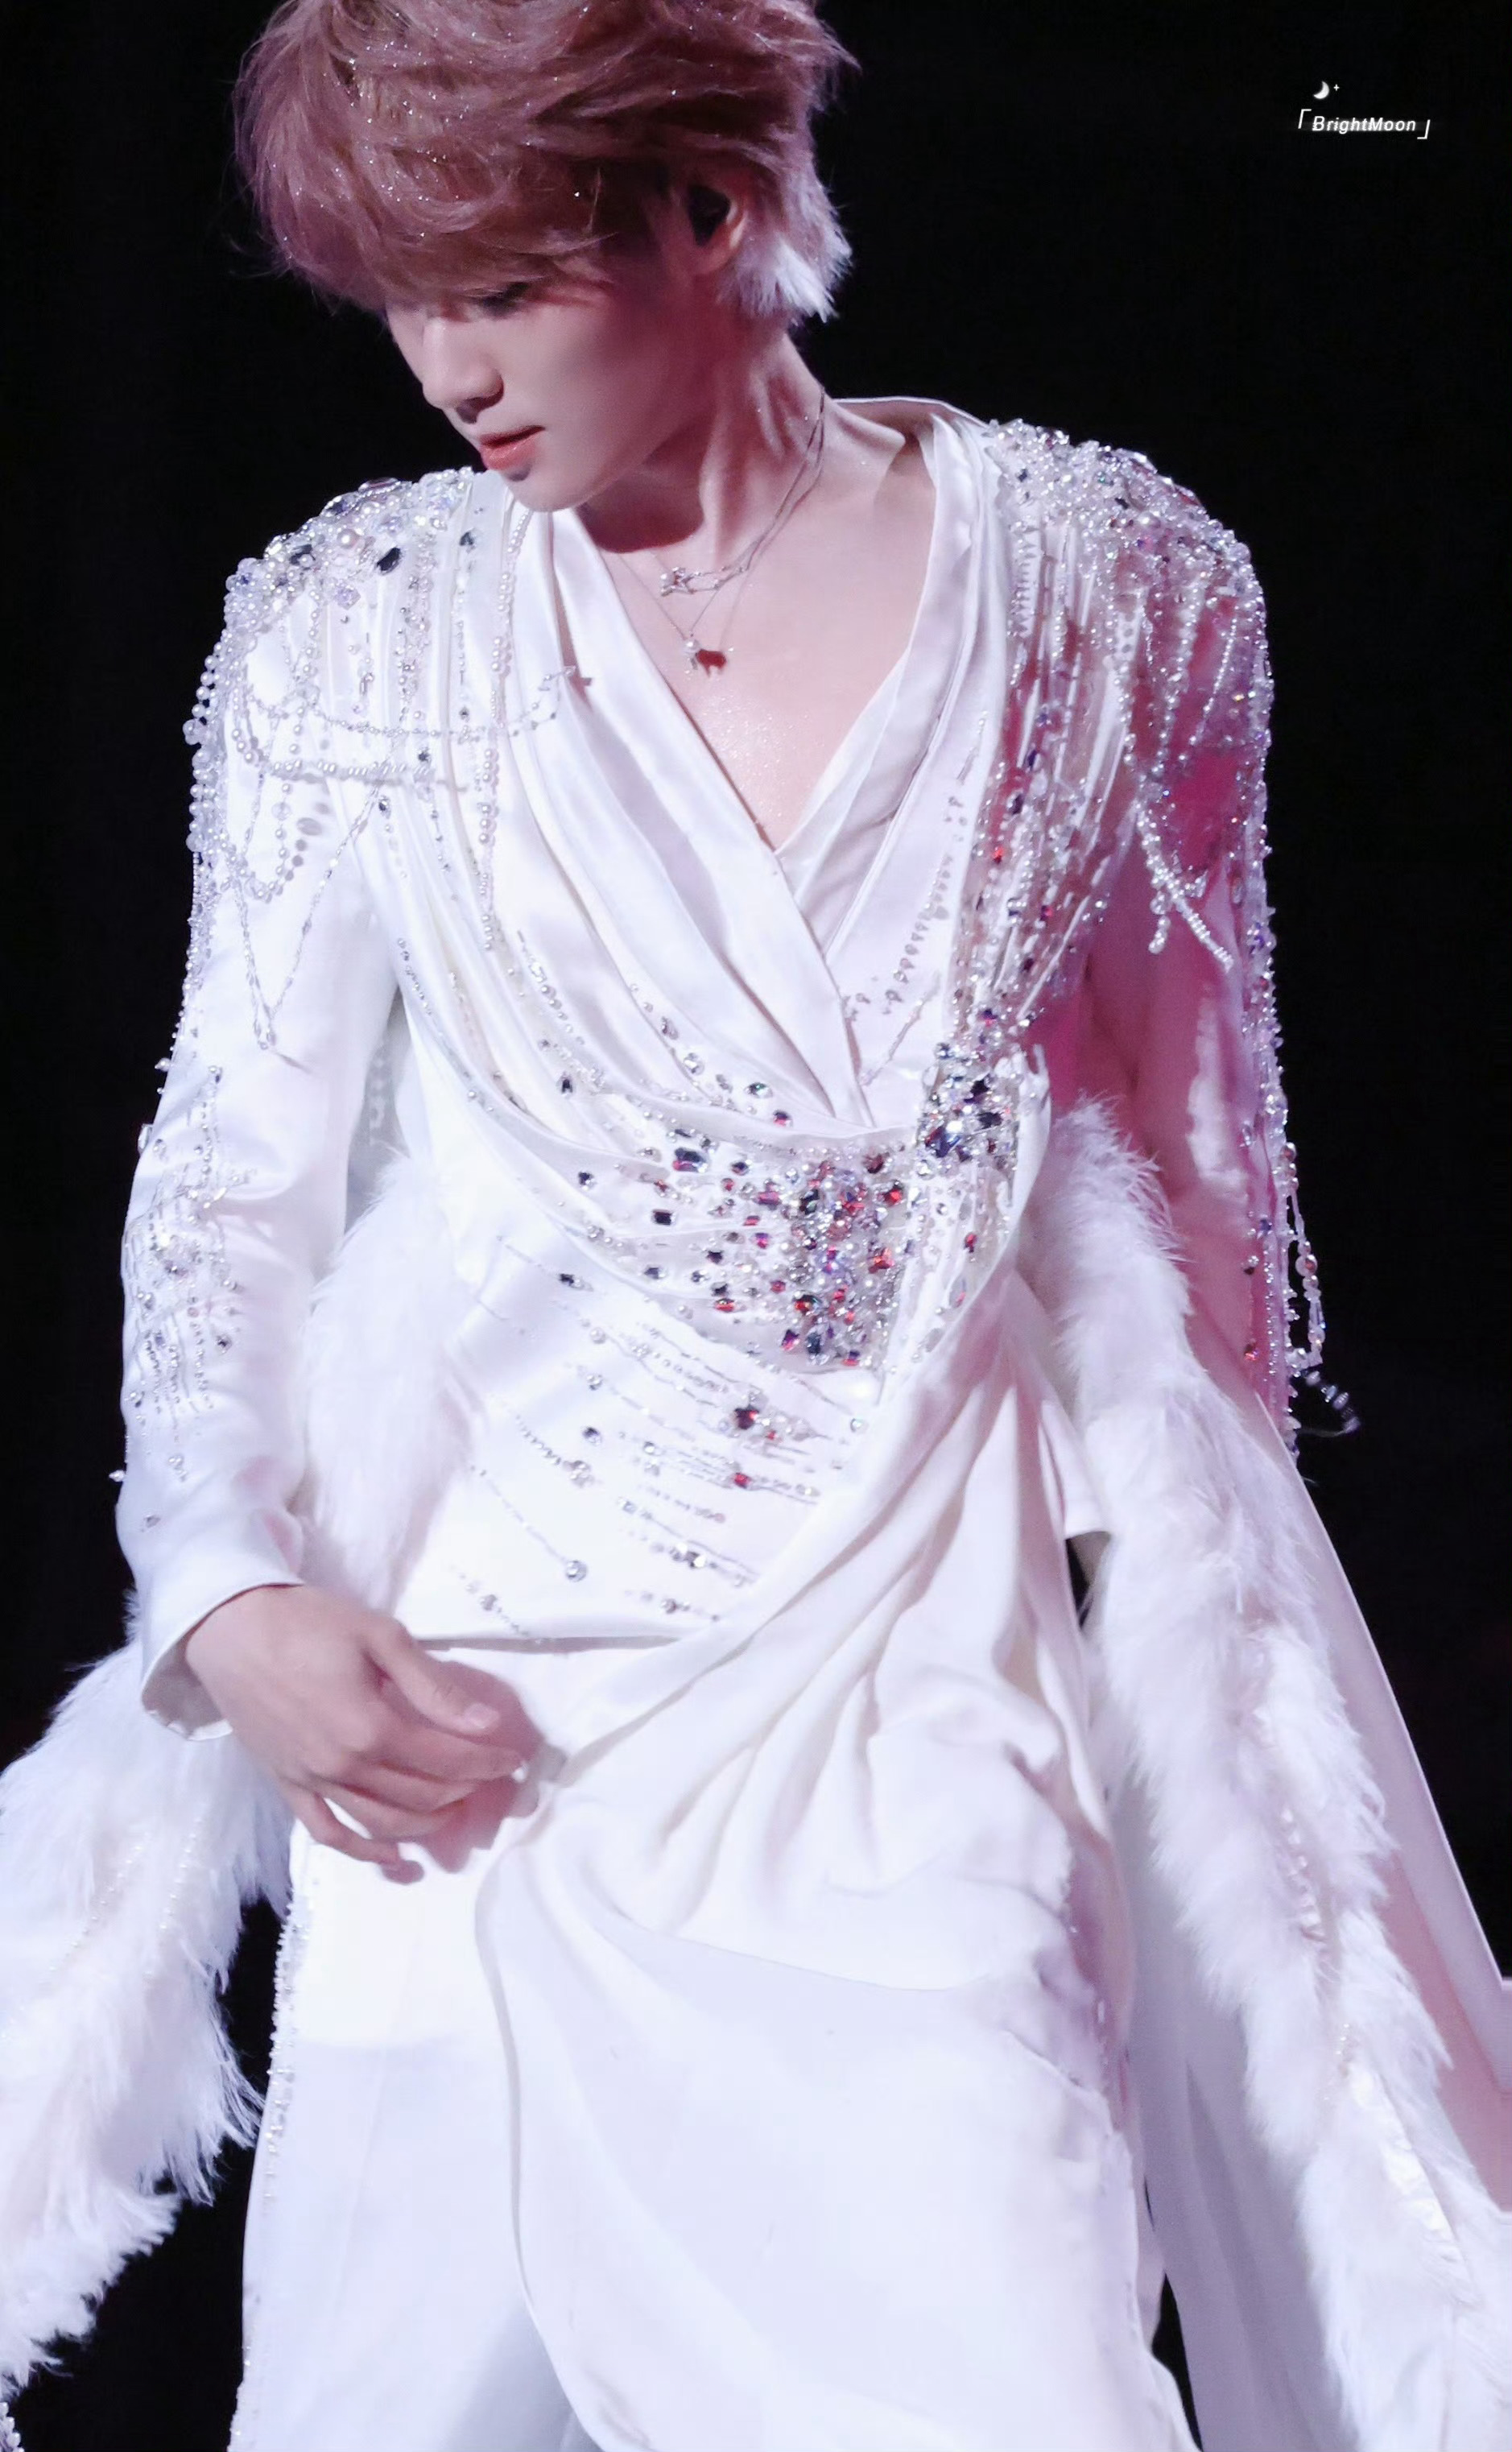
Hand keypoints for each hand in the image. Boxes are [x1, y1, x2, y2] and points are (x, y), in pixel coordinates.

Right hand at [184, 1585, 538, 1879]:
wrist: (229, 1627)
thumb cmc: (309, 1622)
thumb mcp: (380, 1636)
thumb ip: (433, 1686)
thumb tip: (485, 1724)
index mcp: (369, 1727)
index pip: (445, 1759)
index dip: (485, 1761)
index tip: (514, 1759)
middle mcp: (341, 1766)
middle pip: (419, 1794)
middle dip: (465, 1789)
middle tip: (489, 1777)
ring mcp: (311, 1781)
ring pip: (382, 1821)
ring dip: (427, 1824)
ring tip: (457, 1809)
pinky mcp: (287, 1785)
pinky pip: (329, 1833)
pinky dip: (366, 1852)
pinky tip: (398, 1860)